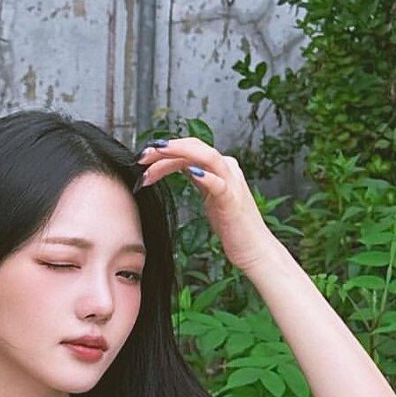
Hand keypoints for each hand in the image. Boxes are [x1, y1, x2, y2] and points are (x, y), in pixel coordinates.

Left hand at [135, 136, 280, 272]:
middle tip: (141, 157)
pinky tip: (189, 172)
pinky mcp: (233, 200)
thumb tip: (180, 166)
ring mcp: (232, 183)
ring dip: (179, 153)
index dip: (164, 151)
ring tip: (157, 153)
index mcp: (221, 167)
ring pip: (206, 156)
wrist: (254, 249)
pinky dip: (204, 175)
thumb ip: (199, 179)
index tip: (142, 159)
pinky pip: (219, 183)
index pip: (189, 149)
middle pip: (195, 147)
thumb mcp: (210, 196)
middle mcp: (228, 169)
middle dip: (166, 149)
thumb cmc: (232, 225)